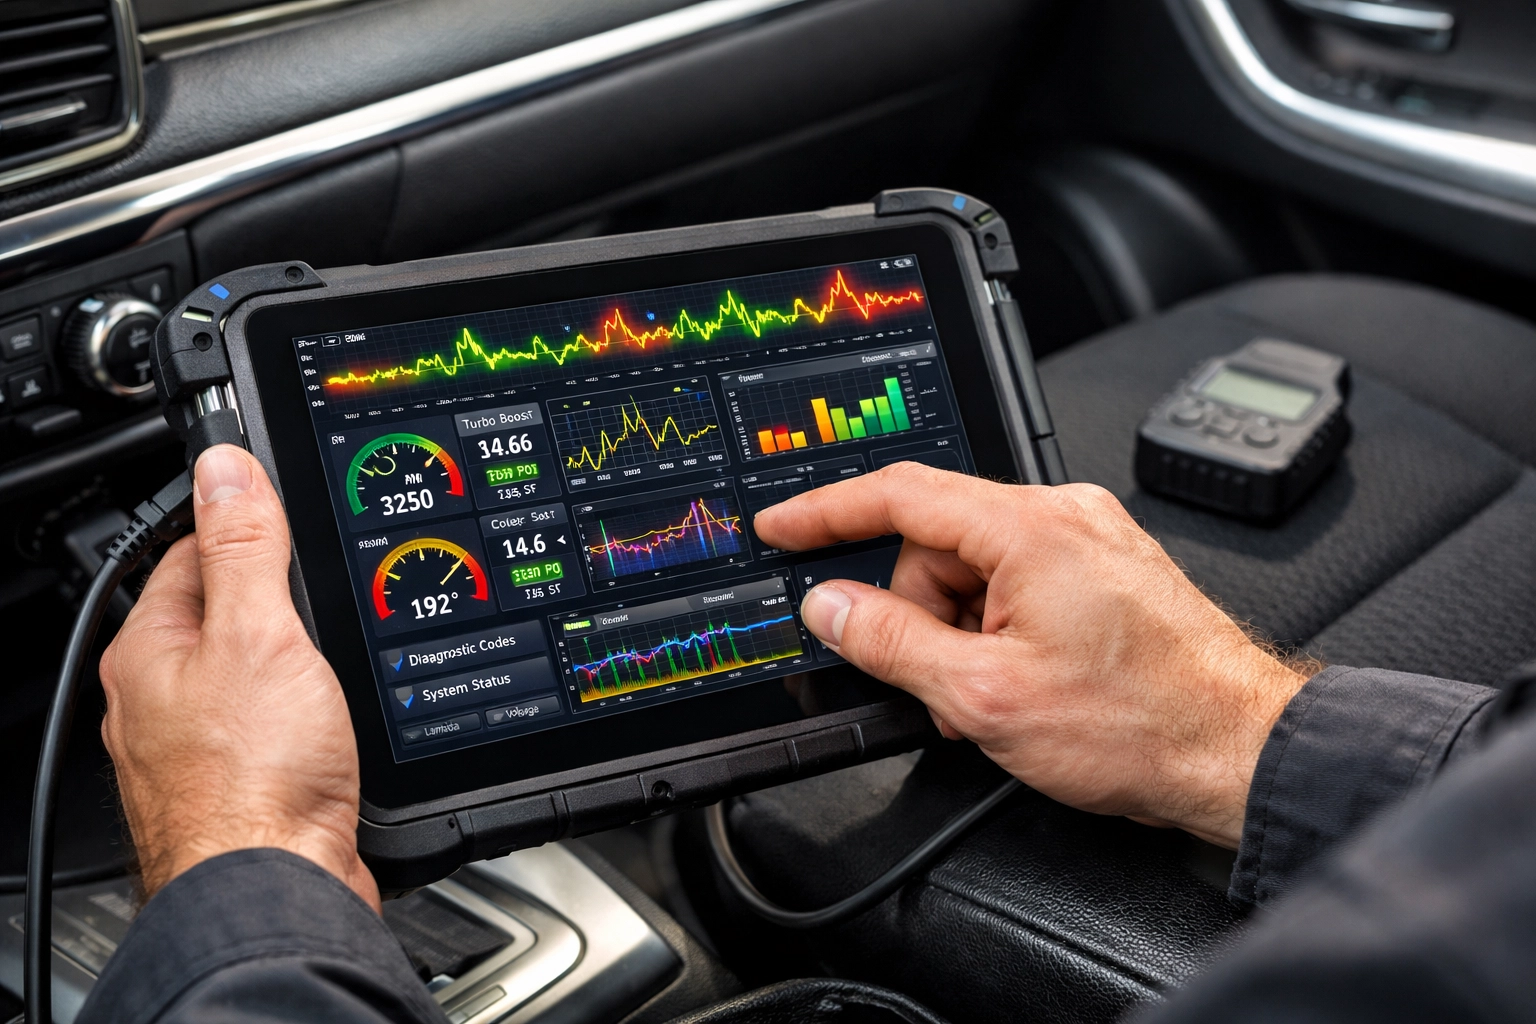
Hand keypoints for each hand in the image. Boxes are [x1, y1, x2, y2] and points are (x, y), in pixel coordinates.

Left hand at [100, 445, 377, 906]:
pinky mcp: (241, 785)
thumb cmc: (253, 778)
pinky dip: (303, 713)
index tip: (285, 512)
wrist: (279, 886)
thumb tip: (226, 466)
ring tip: (335, 652)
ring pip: (249, 674)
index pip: (191, 552)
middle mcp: (160, 697)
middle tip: (326, 588)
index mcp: (150, 649)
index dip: (245, 525)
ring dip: (294, 660)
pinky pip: (271, 726)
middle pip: (222, 614)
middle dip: (275, 598)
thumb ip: (245, 546)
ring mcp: (198, 746)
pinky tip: (333, 719)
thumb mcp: (260, 632)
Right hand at [753, 463, 1308, 848]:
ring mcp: (1089, 540)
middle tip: (934, 682)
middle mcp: (1063, 516)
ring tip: (989, 697)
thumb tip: (832, 607)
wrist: (1238, 751)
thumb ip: (892, 643)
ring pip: (975, 568)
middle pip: (936, 541)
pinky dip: (997, 630)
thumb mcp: (986, 695)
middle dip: (917, 613)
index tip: (783, 526)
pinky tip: (1016, 683)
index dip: (827, 511)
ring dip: (960, 632)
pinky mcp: (1105, 569)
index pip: (900, 494)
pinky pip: (1018, 582)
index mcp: (1030, 528)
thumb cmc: (1142, 724)